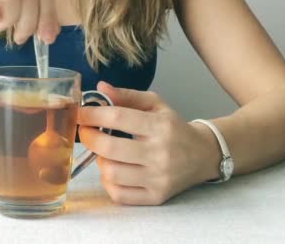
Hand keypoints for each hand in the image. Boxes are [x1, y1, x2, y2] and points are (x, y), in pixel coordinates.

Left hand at [78, 82, 221, 204]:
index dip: (92, 114)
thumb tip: (101, 87)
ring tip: (104, 152)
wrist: (204, 156)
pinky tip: (113, 171)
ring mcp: (159, 178)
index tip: (80, 113)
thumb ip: (127, 96)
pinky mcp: (156, 197)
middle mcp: (160, 154)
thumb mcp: (156, 105)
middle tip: (86, 132)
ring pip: (111, 173)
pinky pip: (119, 194)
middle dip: (89, 138)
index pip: (118, 118)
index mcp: (160, 126)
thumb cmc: (174, 128)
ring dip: (100, 161)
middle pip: (110, 148)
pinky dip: (109, 182)